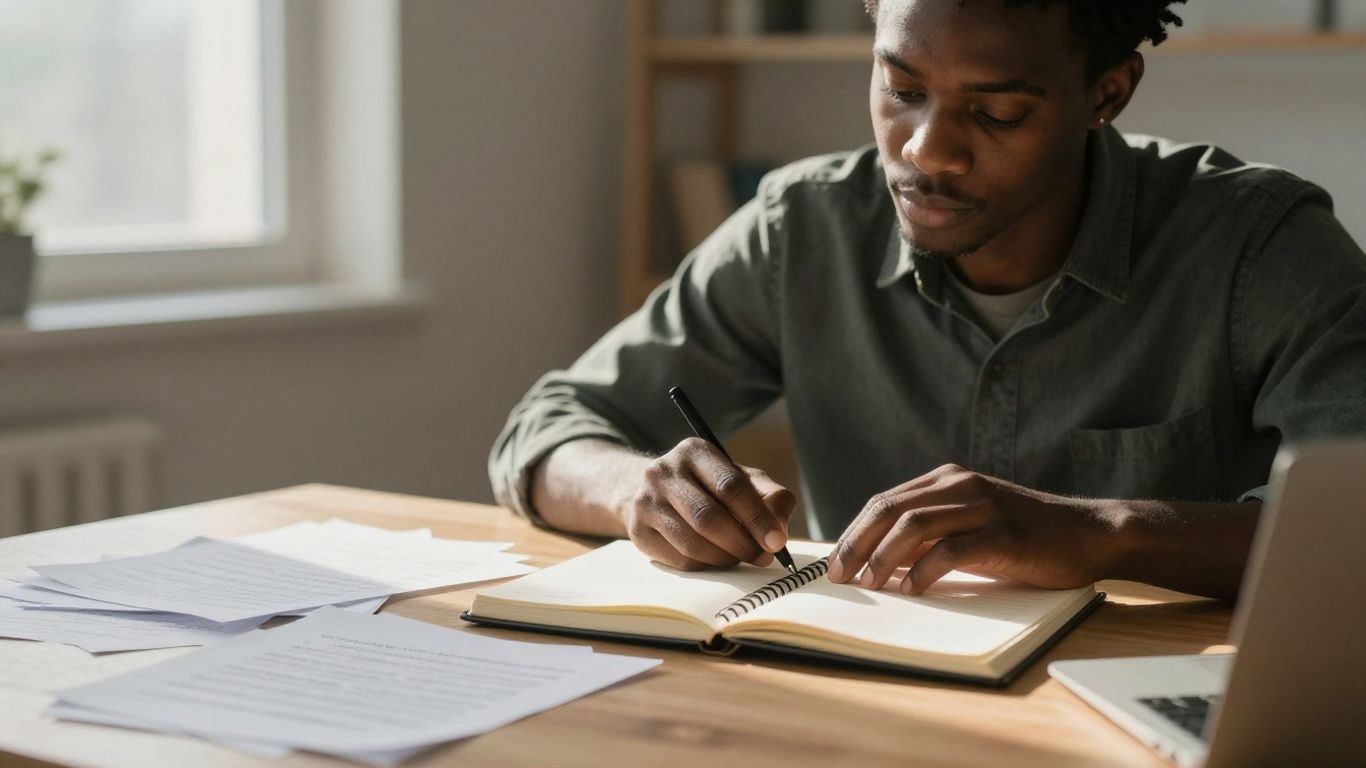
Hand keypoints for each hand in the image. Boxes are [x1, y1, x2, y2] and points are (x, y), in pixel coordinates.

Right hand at [623, 437, 795, 569]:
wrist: (658, 493)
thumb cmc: (711, 488)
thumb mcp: (743, 480)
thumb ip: (771, 498)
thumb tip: (778, 532)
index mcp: (695, 451)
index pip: (730, 486)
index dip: (757, 517)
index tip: (777, 542)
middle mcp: (664, 472)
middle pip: (709, 518)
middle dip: (742, 544)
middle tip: (761, 557)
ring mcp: (646, 501)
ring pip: (693, 543)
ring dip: (724, 558)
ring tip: (738, 557)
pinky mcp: (637, 531)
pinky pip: (679, 561)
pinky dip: (705, 566)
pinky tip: (713, 558)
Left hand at [827, 464, 1123, 593]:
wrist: (1089, 535)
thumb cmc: (1028, 538)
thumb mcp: (972, 526)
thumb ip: (932, 535)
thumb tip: (881, 563)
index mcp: (948, 480)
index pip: (884, 502)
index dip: (854, 532)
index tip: (834, 563)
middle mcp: (960, 485)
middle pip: (890, 510)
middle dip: (857, 545)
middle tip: (839, 577)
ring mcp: (982, 506)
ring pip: (913, 527)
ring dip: (883, 559)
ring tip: (870, 586)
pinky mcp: (1002, 533)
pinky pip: (950, 550)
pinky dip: (924, 572)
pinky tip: (913, 591)